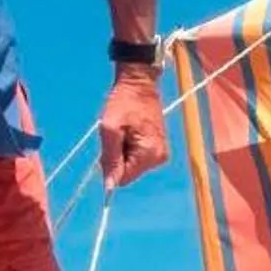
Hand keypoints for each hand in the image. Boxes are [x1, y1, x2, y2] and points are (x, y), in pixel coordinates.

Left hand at [98, 68, 169, 186]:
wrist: (139, 83)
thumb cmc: (123, 102)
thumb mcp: (110, 129)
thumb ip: (110, 159)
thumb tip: (109, 187)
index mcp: (149, 155)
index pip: (123, 178)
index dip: (110, 165)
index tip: (110, 143)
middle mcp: (159, 158)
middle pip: (128, 173)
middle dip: (117, 158)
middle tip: (116, 135)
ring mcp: (161, 154)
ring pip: (131, 166)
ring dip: (122, 152)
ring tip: (124, 131)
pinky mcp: (158, 148)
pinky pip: (137, 158)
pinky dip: (128, 148)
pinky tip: (129, 132)